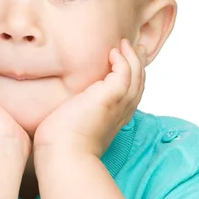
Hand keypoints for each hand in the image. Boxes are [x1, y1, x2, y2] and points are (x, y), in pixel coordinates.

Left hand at [33, 38, 146, 157]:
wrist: (62, 155)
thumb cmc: (60, 146)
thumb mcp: (71, 126)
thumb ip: (73, 115)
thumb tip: (61, 109)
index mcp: (113, 120)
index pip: (129, 95)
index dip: (130, 78)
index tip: (124, 63)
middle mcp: (120, 113)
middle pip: (138, 84)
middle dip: (138, 64)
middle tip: (134, 47)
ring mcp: (117, 105)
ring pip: (136, 77)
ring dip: (132, 57)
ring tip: (124, 43)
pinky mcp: (109, 98)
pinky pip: (124, 73)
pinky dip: (123, 60)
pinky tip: (113, 52)